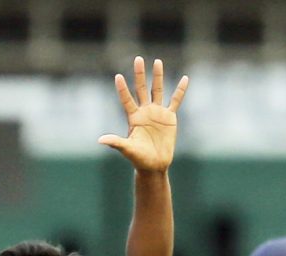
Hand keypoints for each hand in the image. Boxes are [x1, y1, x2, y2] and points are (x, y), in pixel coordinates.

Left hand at [98, 56, 187, 171]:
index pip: (127, 99)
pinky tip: (185, 79)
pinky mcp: (169, 117)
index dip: (122, 89)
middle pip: (141, 89)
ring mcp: (157, 113)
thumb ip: (115, 142)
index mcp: (133, 117)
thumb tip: (100, 140)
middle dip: (139, 75)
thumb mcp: (127, 149)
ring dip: (158, 77)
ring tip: (157, 61)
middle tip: (138, 59)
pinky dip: (180, 91)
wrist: (154, 165)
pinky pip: (175, 101)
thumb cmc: (139, 159)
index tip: (118, 76)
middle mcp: (144, 111)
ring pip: (157, 90)